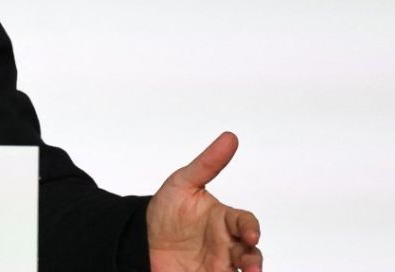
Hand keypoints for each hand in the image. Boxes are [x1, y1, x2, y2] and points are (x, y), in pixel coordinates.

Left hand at [148, 132, 261, 271]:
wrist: (141, 239)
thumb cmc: (167, 210)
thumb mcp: (183, 183)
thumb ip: (207, 164)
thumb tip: (230, 137)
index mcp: (223, 220)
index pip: (245, 222)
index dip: (250, 228)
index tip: (249, 235)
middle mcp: (226, 244)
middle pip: (250, 253)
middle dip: (254, 261)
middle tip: (251, 268)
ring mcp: (218, 265)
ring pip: (242, 271)